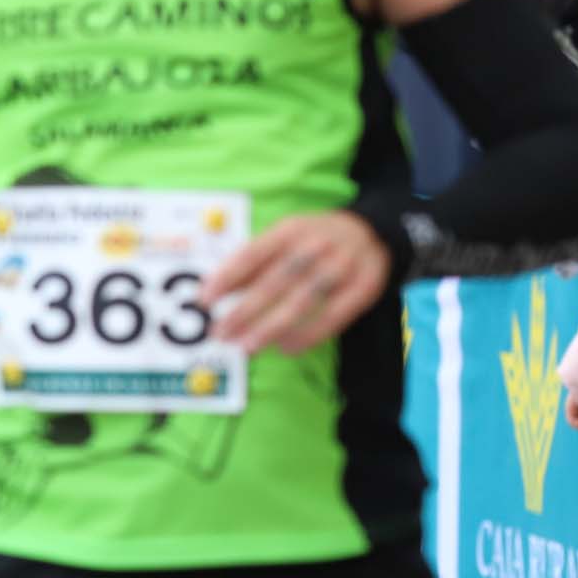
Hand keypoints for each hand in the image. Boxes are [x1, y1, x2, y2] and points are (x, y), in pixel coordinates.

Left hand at [205, 209, 390, 353]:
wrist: (373, 232)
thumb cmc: (312, 241)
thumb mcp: (282, 239)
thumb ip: (250, 264)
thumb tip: (211, 291)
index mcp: (291, 230)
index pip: (253, 254)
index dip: (227, 277)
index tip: (204, 300)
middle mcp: (317, 245)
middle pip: (276, 281)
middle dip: (244, 310)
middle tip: (220, 333)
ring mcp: (344, 265)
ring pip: (303, 300)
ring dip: (271, 327)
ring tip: (246, 346)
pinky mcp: (365, 287)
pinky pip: (334, 316)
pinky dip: (308, 334)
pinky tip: (285, 347)